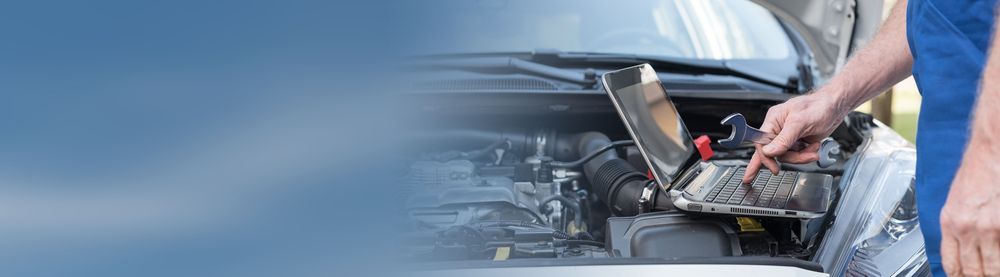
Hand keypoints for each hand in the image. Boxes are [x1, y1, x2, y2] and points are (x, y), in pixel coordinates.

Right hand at [742, 91, 849, 182]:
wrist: (835, 108)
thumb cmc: (819, 106)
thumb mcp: (800, 122)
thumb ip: (784, 138)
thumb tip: (769, 152)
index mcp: (774, 120)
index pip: (762, 142)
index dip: (766, 156)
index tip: (773, 168)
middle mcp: (778, 129)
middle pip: (774, 152)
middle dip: (788, 158)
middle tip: (786, 166)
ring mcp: (788, 137)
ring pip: (786, 156)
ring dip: (801, 157)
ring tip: (813, 150)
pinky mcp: (797, 143)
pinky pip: (796, 156)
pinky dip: (806, 155)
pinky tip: (813, 148)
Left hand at [940, 144, 999, 275]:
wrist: (992, 152)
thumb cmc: (976, 172)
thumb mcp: (955, 201)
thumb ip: (957, 226)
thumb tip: (962, 247)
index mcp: (950, 223)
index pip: (951, 262)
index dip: (957, 275)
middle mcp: (968, 229)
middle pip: (972, 270)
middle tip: (980, 276)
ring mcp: (991, 229)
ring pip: (993, 268)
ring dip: (993, 272)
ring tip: (993, 272)